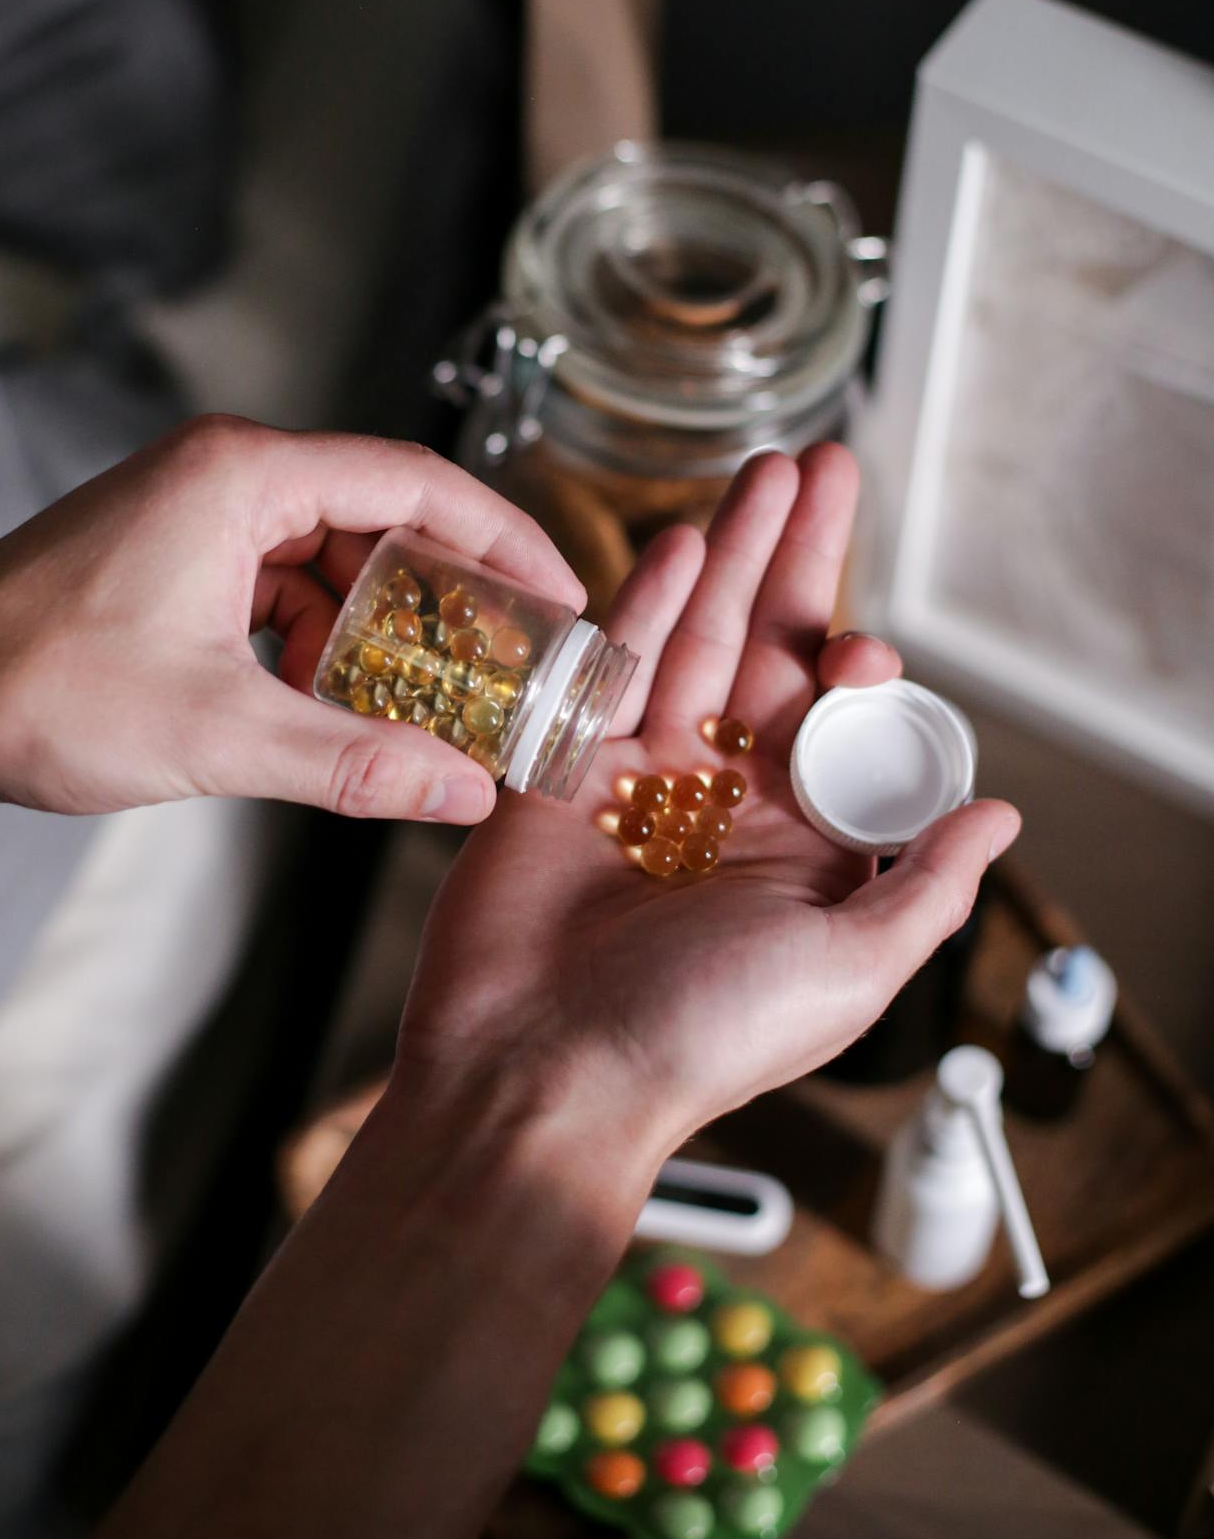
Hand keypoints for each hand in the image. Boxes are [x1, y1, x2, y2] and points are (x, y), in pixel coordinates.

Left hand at [0, 415, 582, 839]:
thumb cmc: (39, 694)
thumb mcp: (224, 733)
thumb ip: (357, 761)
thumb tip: (462, 795)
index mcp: (242, 475)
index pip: (416, 481)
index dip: (505, 540)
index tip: (564, 596)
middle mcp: (221, 476)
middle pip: (378, 517)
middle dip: (449, 595)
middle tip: (514, 662)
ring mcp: (188, 517)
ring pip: (325, 560)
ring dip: (379, 628)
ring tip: (430, 700)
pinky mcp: (164, 564)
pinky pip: (274, 589)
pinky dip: (315, 643)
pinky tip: (333, 706)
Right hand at [404, 445, 1019, 1147]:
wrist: (541, 1070)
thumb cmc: (694, 1040)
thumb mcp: (849, 972)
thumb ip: (927, 888)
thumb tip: (998, 820)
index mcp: (800, 849)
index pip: (843, 726)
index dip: (861, 670)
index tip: (865, 648)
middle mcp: (726, 801)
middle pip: (774, 654)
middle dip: (800, 561)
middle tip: (826, 468)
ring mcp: (644, 777)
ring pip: (699, 641)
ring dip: (732, 554)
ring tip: (764, 474)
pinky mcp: (567, 768)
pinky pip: (612, 669)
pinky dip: (646, 606)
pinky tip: (680, 546)